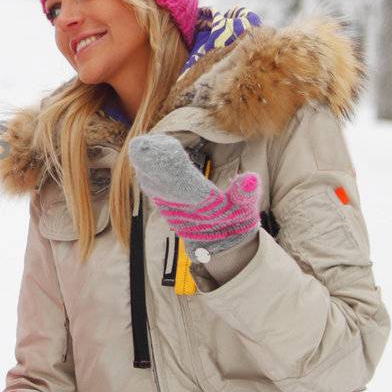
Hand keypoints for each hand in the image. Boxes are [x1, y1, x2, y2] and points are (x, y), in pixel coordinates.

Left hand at [128, 134, 259, 256]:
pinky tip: (141, 161)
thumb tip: (251, 178)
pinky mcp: (167, 208)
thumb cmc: (234, 225)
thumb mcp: (245, 211)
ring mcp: (171, 209)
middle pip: (162, 182)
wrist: (220, 248)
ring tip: (140, 146)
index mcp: (201, 205)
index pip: (184, 182)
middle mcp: (181, 207)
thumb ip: (245, 195)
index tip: (167, 147)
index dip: (173, 166)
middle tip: (141, 144)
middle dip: (151, 163)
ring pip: (154, 187)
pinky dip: (147, 176)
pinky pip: (154, 191)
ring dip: (146, 168)